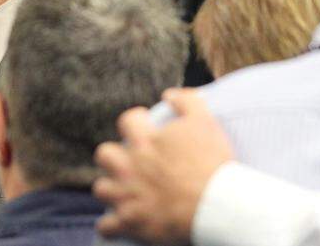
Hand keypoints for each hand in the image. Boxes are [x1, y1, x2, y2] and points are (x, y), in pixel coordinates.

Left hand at [93, 90, 233, 243]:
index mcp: (145, 141)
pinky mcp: (130, 222)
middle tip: (130, 162)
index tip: (143, 127)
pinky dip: (110, 226)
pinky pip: (106, 226)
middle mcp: (130, 166)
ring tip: (124, 191)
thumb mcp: (205, 122)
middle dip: (114, 156)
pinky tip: (118, 224)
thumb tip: (169, 94)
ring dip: (111, 189)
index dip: (135, 122)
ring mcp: (127, 195)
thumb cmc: (213, 163)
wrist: (218, 205)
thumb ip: (187, 101)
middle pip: (104, 154)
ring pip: (101, 189)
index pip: (127, 121)